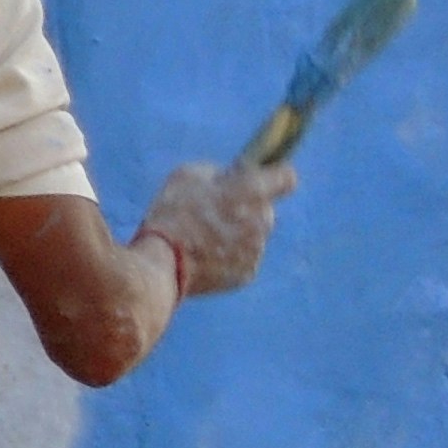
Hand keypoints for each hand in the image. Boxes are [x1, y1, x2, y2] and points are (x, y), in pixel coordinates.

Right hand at [138, 159, 293, 298]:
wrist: (160, 264)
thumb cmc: (171, 214)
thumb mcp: (188, 175)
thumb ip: (218, 173)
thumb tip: (229, 178)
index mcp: (253, 191)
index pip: (287, 177)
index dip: (273, 177)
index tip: (258, 180)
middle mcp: (263, 220)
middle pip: (264, 210)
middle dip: (245, 210)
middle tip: (212, 214)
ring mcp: (257, 250)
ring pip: (252, 237)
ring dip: (235, 235)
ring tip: (201, 240)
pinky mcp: (247, 274)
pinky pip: (242, 260)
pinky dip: (227, 259)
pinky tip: (202, 258)